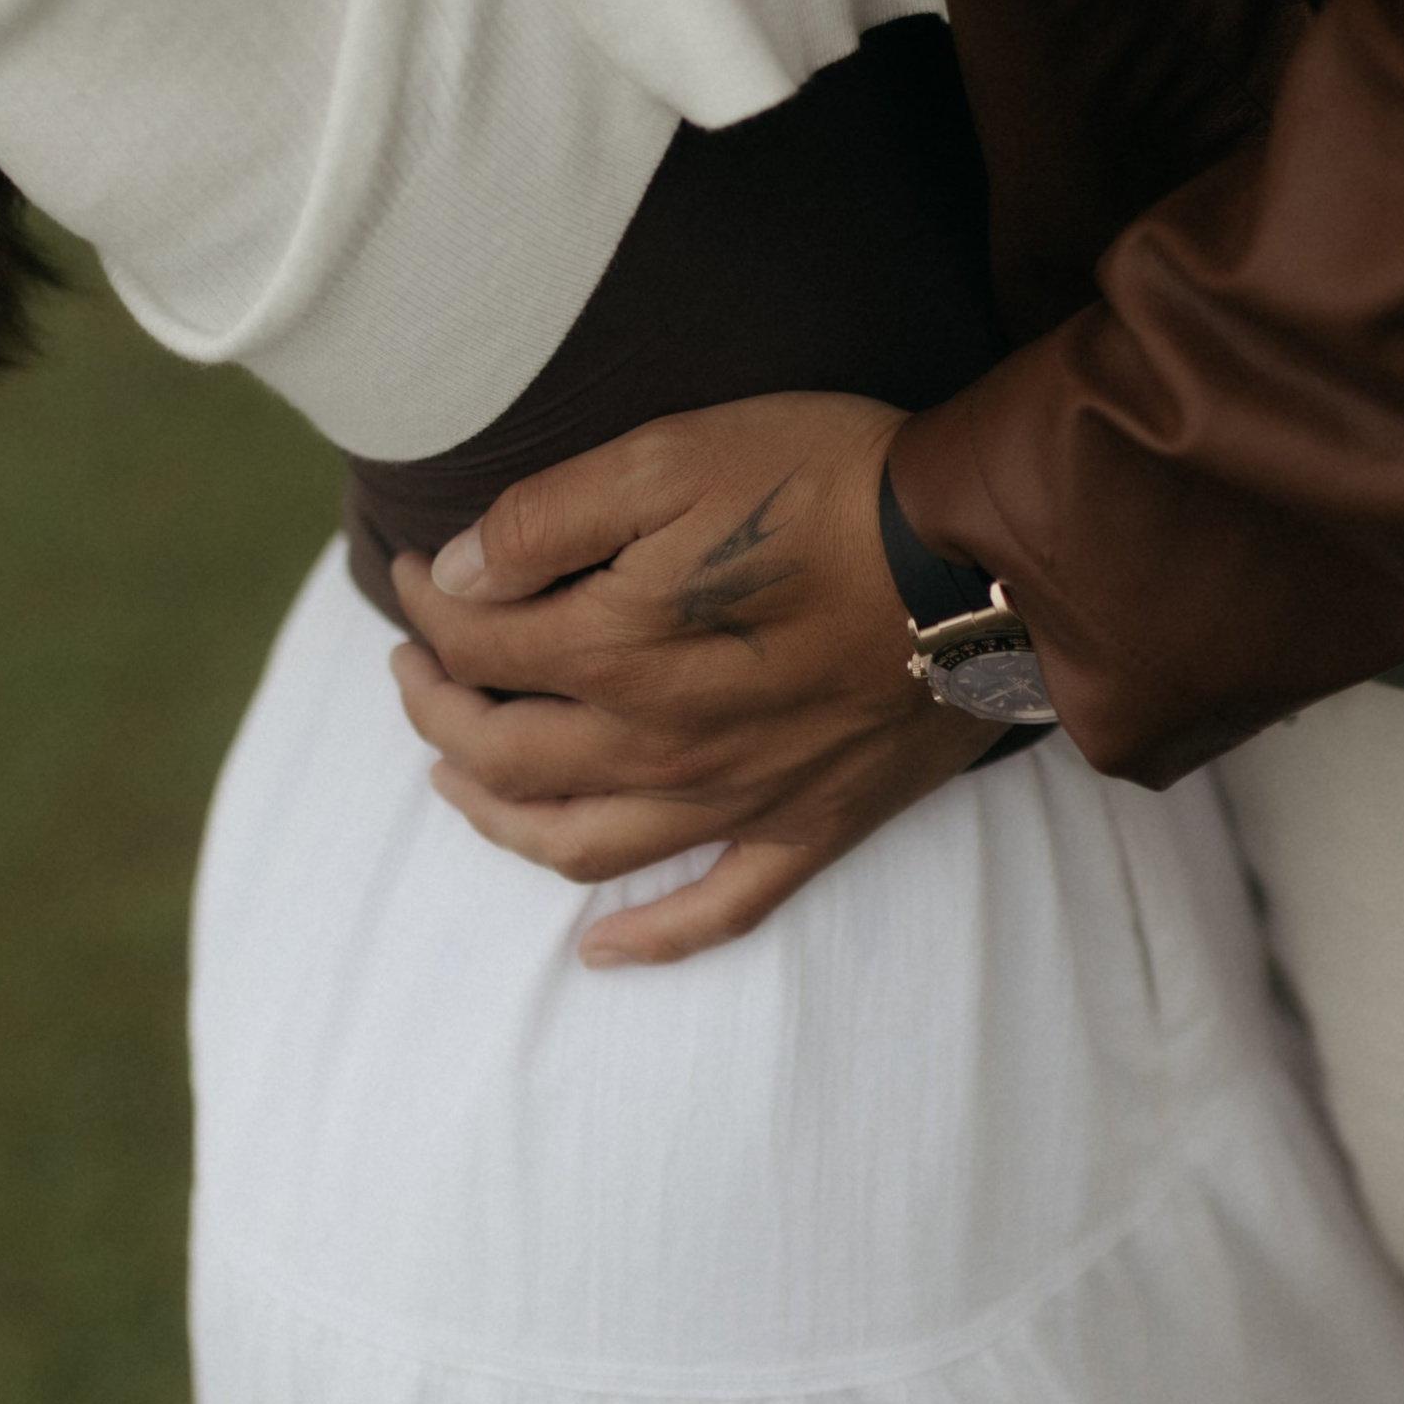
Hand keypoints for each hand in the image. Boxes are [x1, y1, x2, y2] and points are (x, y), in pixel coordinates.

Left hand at [388, 392, 994, 966]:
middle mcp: (656, 746)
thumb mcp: (676, 455)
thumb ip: (549, 519)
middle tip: (414, 668)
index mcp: (615, 651)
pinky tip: (598, 949)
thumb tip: (457, 577)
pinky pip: (715, 909)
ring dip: (498, 820)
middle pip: (503, 754)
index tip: (414, 572)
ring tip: (458, 782)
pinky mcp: (808, 827)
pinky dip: (648, 940)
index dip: (427, 607)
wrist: (989, 559)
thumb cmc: (834, 486)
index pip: (478, 645)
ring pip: (577, 844)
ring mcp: (732, 800)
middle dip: (435, 711)